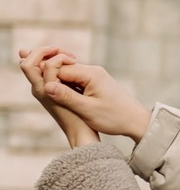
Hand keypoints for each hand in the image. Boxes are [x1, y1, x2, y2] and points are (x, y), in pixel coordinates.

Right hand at [18, 48, 151, 145]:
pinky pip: (76, 80)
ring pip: (69, 74)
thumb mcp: (88, 110)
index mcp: (90, 74)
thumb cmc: (115, 118)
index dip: (47, 76)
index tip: (38, 86)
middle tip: (32, 75)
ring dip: (58, 80)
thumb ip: (67, 97)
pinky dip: (67, 85)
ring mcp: (95, 76)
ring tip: (44, 85)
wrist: (137, 121)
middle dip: (49, 74)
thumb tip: (46, 86)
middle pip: (62, 68)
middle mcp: (93, 70)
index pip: (59, 68)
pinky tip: (61, 93)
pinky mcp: (97, 83)